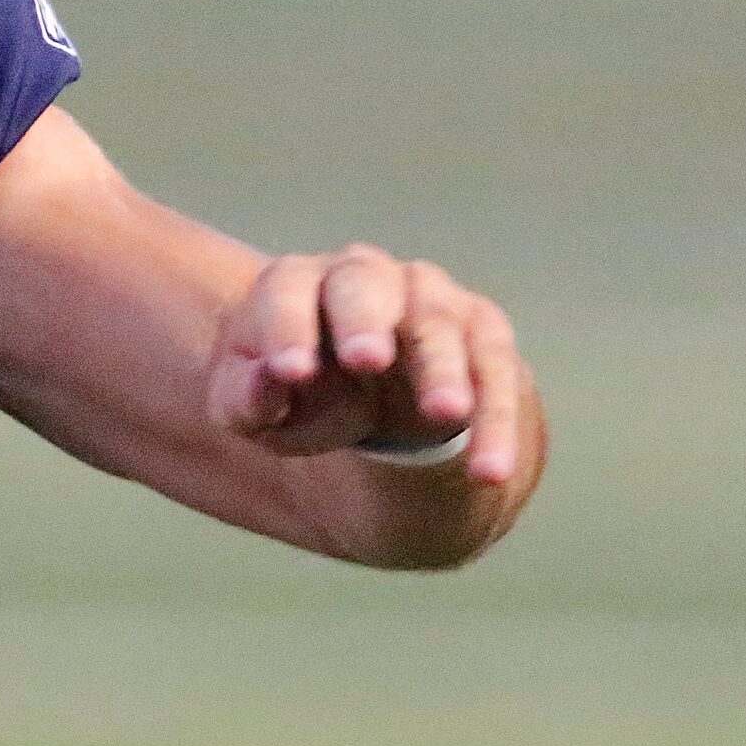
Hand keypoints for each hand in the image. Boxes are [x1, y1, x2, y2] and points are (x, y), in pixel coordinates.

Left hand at [208, 243, 525, 484]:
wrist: (365, 397)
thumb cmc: (296, 396)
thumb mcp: (253, 407)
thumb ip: (249, 397)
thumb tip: (271, 382)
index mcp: (295, 283)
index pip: (287, 291)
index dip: (287, 328)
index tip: (290, 372)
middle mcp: (363, 275)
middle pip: (364, 286)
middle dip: (364, 321)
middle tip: (367, 360)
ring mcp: (428, 297)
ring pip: (439, 325)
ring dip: (444, 370)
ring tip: (446, 413)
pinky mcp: (482, 332)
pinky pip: (496, 372)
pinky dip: (495, 422)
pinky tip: (489, 470)